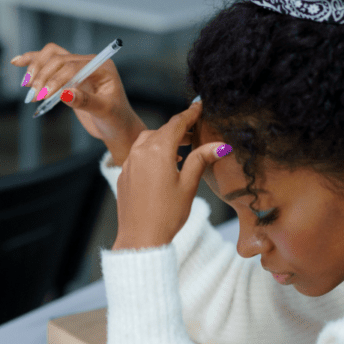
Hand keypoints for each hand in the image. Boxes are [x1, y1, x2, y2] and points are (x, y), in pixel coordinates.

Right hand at [11, 43, 146, 165]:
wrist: (117, 127)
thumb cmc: (115, 119)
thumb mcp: (104, 111)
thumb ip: (85, 101)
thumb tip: (65, 93)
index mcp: (101, 67)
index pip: (72, 66)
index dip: (55, 79)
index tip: (43, 95)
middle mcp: (89, 63)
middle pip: (59, 59)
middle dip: (43, 76)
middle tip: (34, 96)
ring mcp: (78, 67)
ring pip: (51, 57)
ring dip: (36, 69)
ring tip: (27, 87)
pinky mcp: (68, 75)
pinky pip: (49, 63)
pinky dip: (33, 62)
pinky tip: (17, 62)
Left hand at [112, 102, 229, 249]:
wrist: (140, 238)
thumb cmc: (167, 214)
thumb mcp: (189, 185)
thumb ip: (200, 160)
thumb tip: (219, 145)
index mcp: (158, 151)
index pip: (177, 124)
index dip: (190, 114)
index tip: (199, 105)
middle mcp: (140, 152)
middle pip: (162, 130)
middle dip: (179, 129)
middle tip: (195, 132)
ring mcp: (129, 163)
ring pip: (147, 140)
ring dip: (164, 140)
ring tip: (181, 150)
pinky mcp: (124, 174)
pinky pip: (138, 154)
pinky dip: (151, 152)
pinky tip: (163, 165)